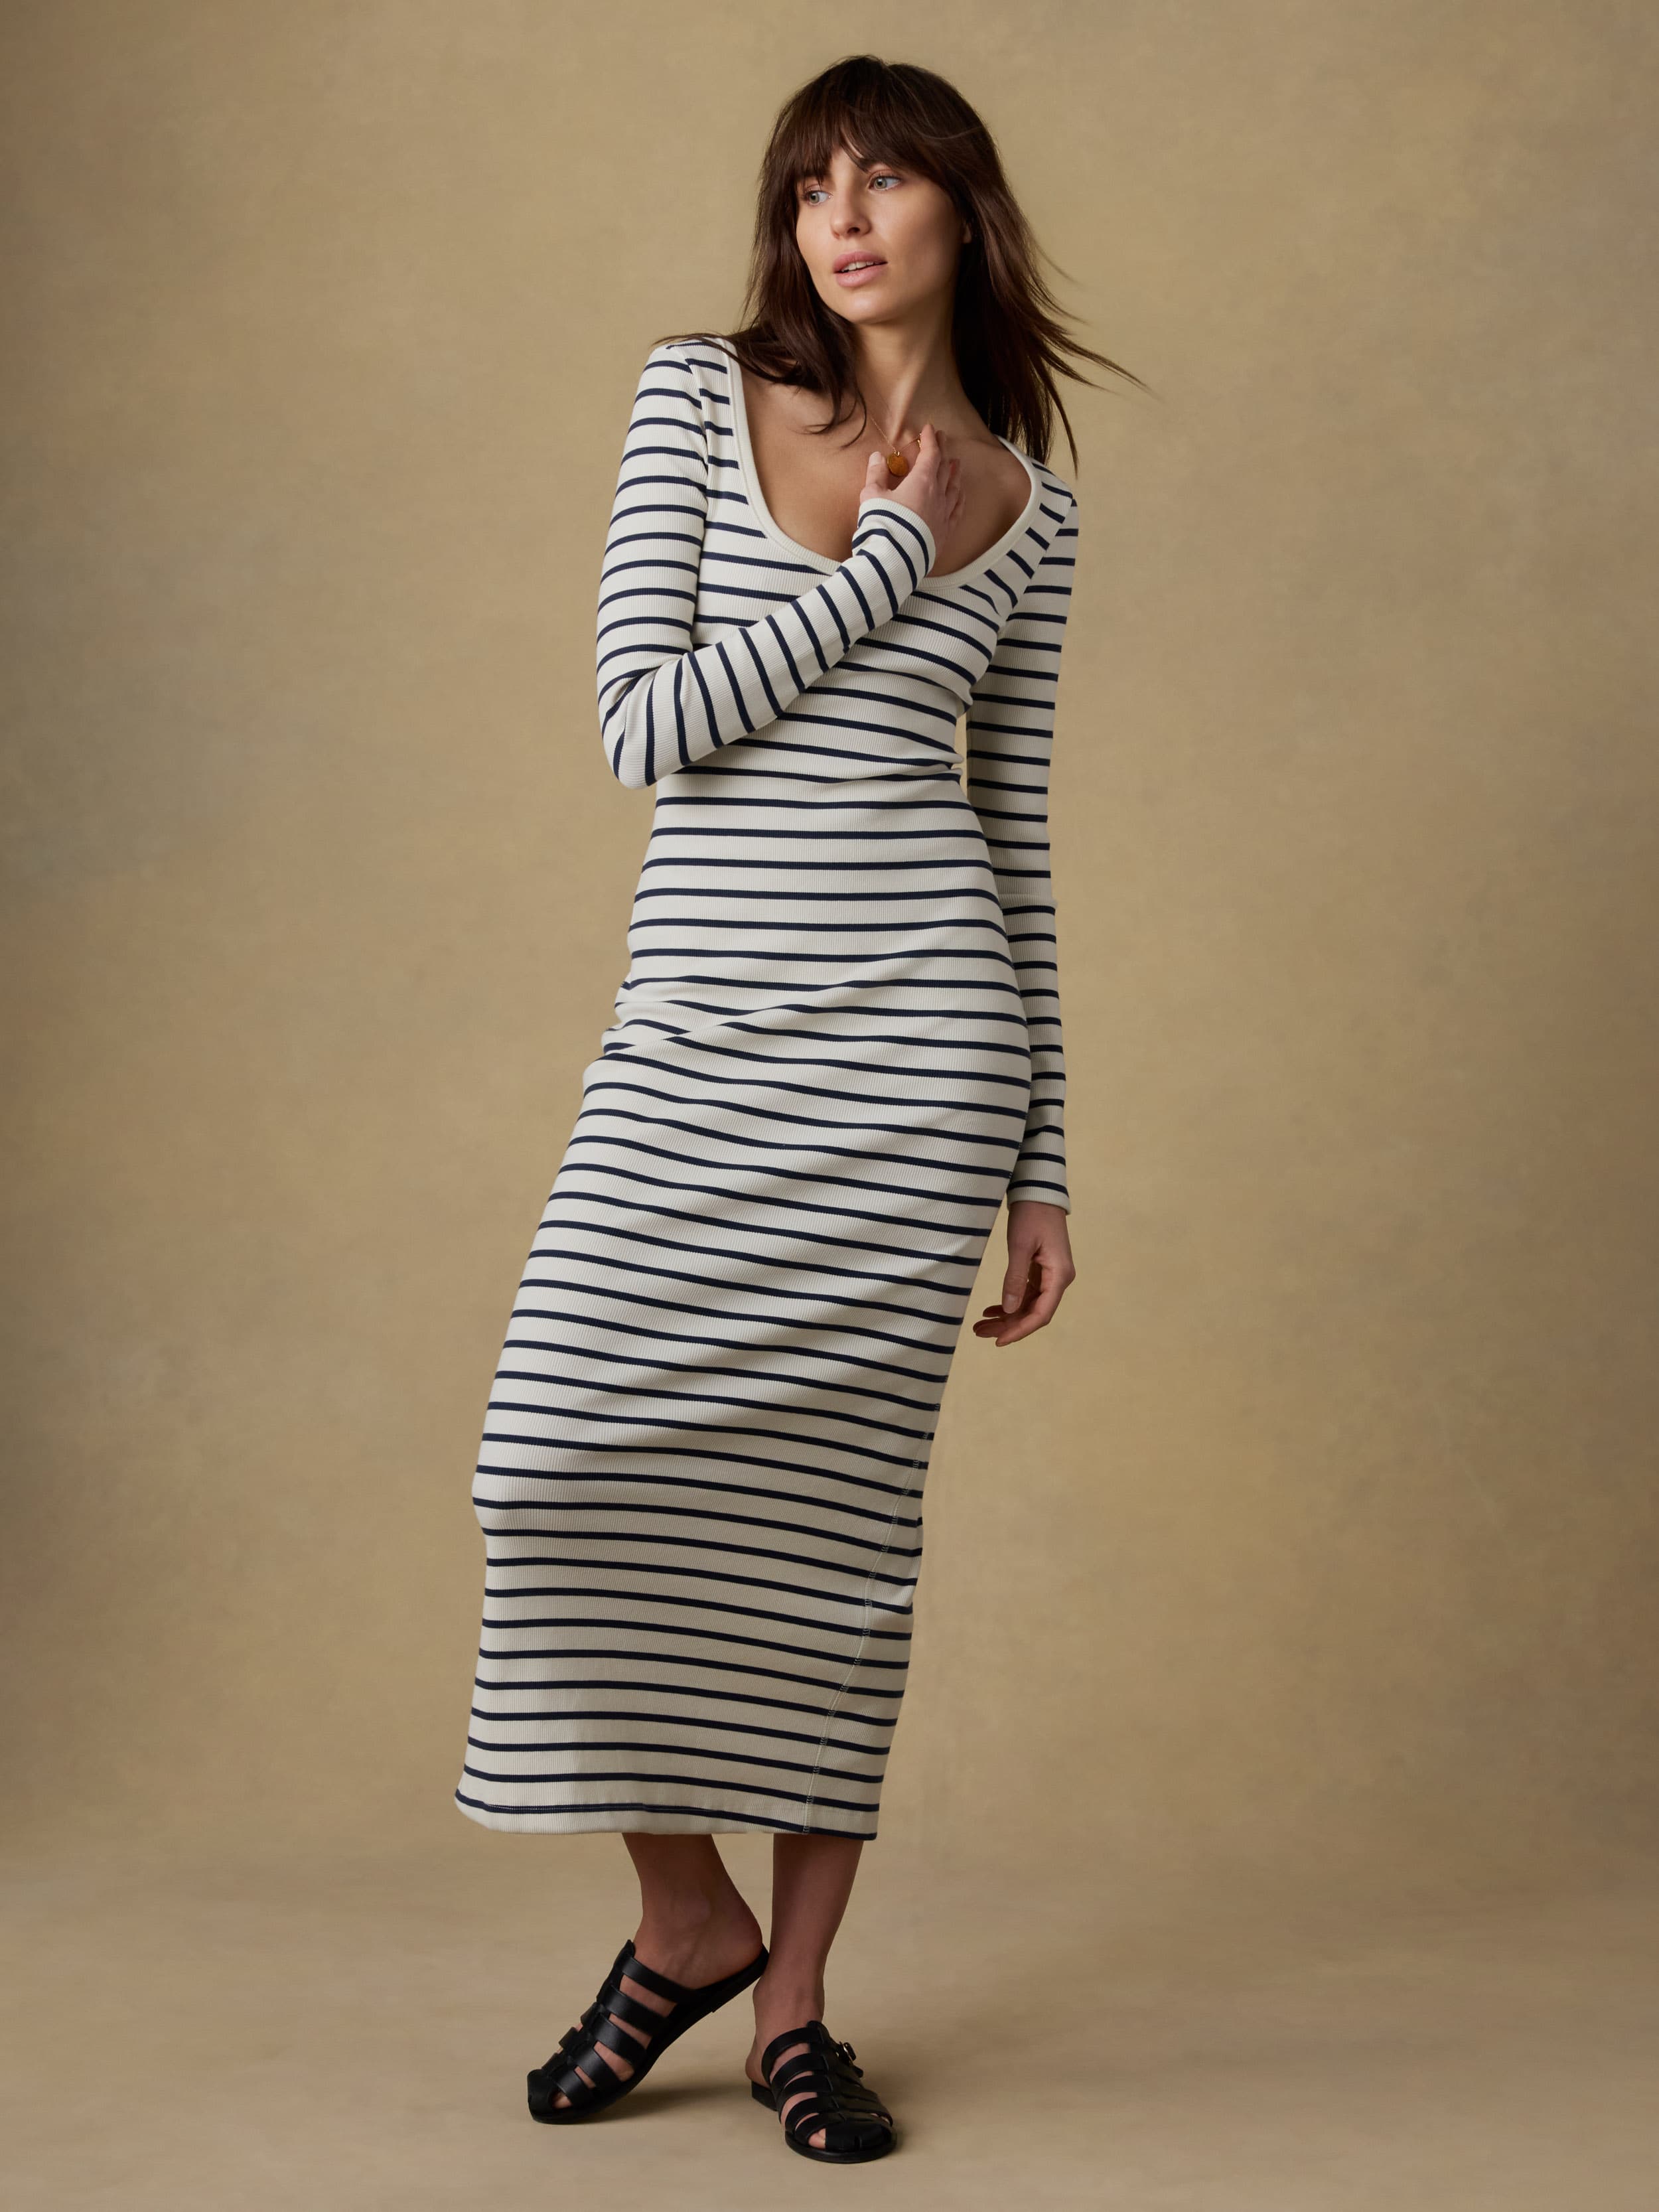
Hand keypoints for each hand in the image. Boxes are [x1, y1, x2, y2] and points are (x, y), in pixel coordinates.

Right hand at [858, 421, 961, 553]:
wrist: (895, 558)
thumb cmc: (883, 524)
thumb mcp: (872, 496)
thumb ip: (876, 474)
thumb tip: (877, 457)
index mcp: (921, 481)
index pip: (930, 454)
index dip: (930, 439)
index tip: (929, 428)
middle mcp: (938, 494)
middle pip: (944, 467)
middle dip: (943, 450)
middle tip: (944, 438)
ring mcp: (944, 513)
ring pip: (954, 487)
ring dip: (955, 473)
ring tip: (956, 463)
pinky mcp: (946, 532)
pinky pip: (957, 511)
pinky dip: (960, 499)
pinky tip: (961, 495)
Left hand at [971, 1200, 1075, 1347]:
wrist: (1038, 1192)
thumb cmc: (1031, 1215)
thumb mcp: (1019, 1247)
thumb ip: (1015, 1279)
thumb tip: (1009, 1310)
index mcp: (1059, 1276)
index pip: (1041, 1314)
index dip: (1020, 1330)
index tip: (999, 1341)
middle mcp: (1059, 1280)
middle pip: (1034, 1313)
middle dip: (1008, 1326)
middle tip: (980, 1333)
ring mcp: (1051, 1276)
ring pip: (1028, 1305)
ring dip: (1006, 1316)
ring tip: (980, 1326)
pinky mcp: (1042, 1271)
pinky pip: (1026, 1294)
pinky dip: (1009, 1303)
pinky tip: (991, 1310)